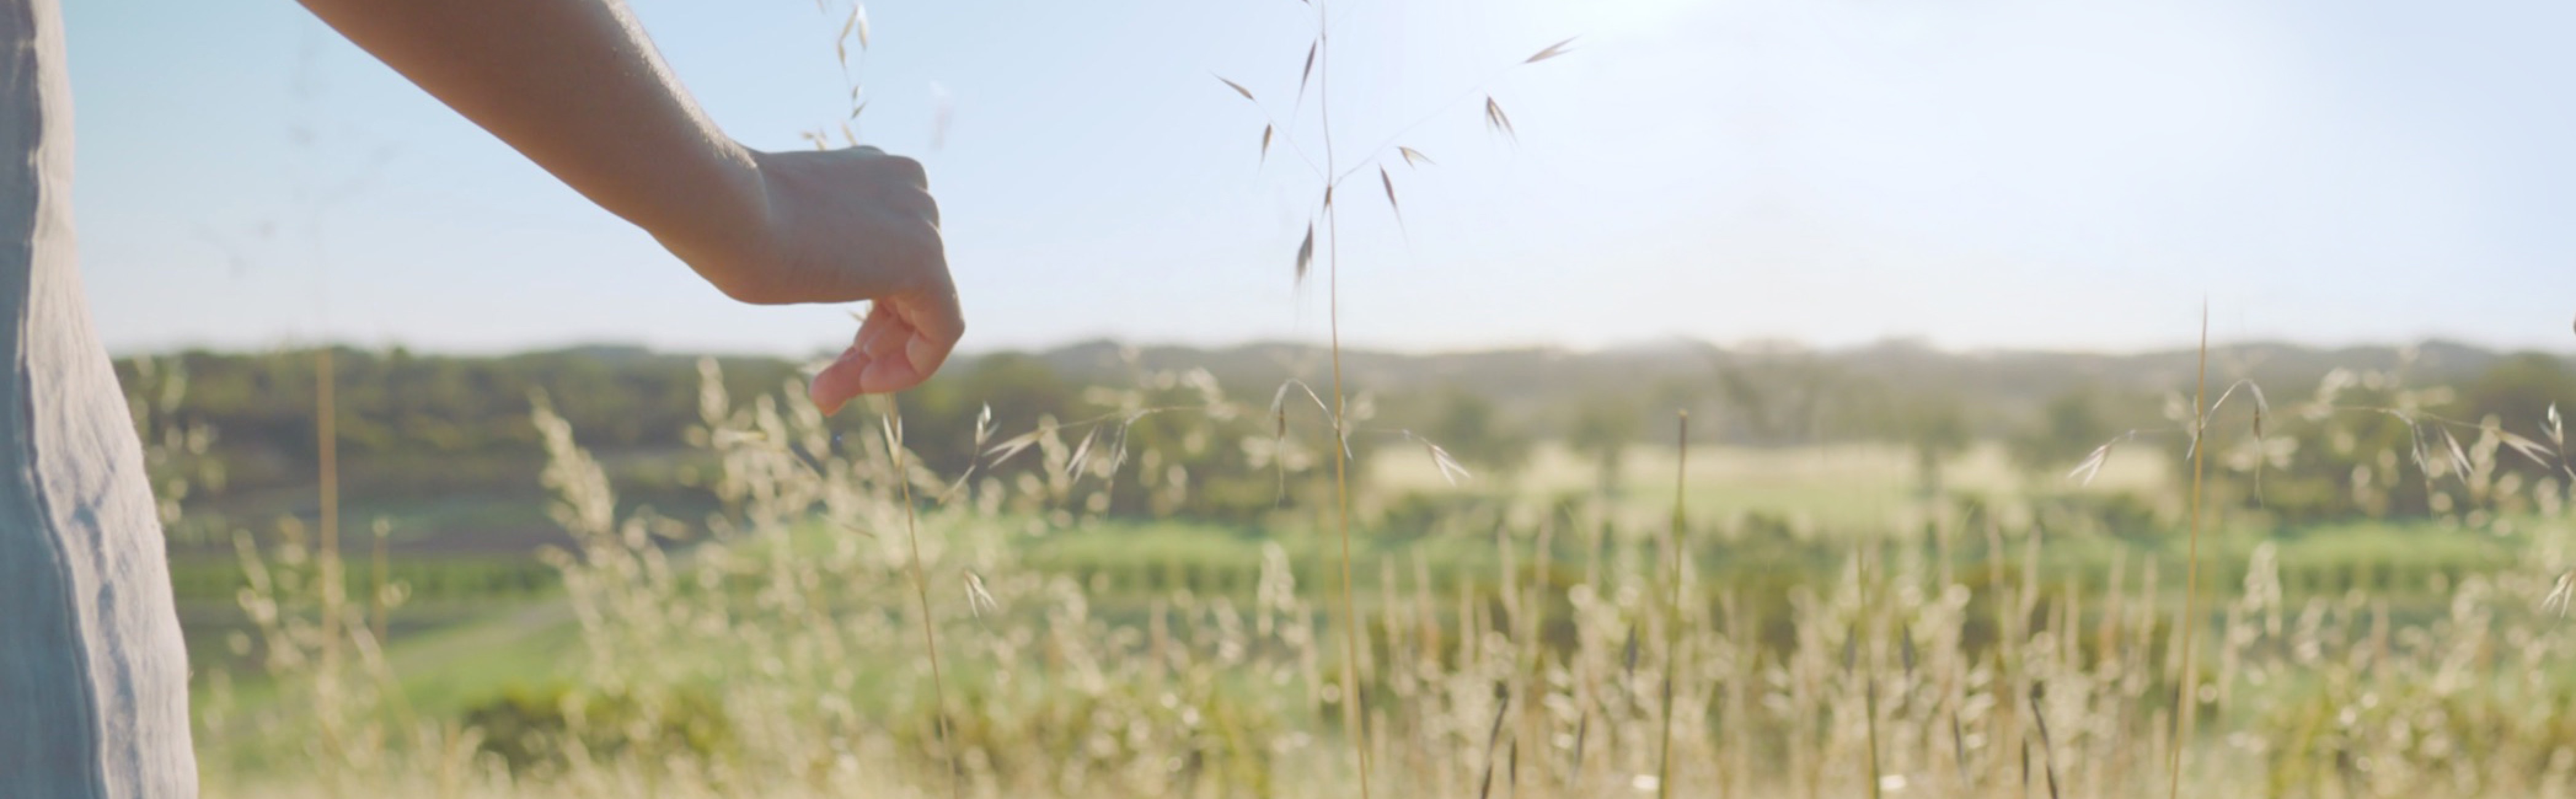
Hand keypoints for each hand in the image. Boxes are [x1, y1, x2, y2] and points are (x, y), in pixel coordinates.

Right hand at [658, 145, 961, 412]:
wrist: (724, 208)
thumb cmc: (728, 225)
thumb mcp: (787, 238)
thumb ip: (825, 253)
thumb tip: (834, 275)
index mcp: (877, 176)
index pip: (891, 264)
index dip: (869, 322)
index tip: (834, 357)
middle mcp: (910, 190)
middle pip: (908, 293)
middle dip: (870, 349)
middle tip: (824, 389)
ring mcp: (923, 222)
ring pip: (923, 315)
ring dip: (876, 366)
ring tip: (825, 395)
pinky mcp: (927, 260)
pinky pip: (944, 329)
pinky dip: (912, 366)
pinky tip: (866, 383)